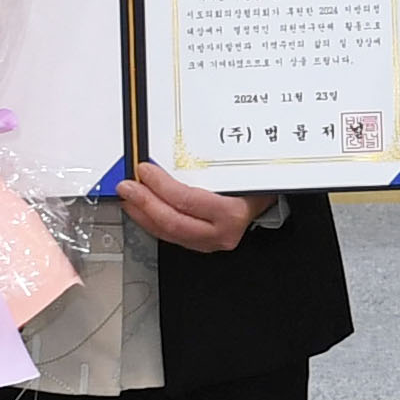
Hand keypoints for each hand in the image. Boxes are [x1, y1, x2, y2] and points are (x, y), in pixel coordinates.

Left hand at [119, 161, 259, 251]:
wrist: (271, 200)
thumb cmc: (258, 184)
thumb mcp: (240, 169)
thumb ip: (210, 165)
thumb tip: (167, 155)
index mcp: (232, 213)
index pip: (187, 200)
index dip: (160, 186)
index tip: (144, 170)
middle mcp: (222, 233)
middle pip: (173, 221)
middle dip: (144, 203)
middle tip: (128, 187)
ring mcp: (211, 242)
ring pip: (168, 233)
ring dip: (143, 215)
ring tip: (129, 198)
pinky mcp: (201, 244)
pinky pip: (171, 236)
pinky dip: (152, 222)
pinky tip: (142, 211)